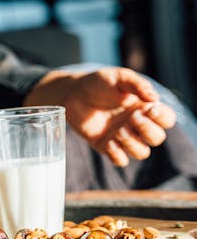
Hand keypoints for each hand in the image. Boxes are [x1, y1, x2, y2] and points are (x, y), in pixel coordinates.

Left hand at [25, 67, 175, 166]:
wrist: (73, 93)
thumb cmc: (98, 82)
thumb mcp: (119, 77)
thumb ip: (137, 85)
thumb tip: (155, 98)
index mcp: (145, 108)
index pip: (167, 119)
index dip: (162, 118)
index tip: (149, 109)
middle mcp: (137, 125)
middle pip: (157, 138)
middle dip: (147, 130)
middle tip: (131, 118)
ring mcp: (123, 137)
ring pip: (142, 153)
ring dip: (132, 144)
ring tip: (118, 130)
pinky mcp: (107, 146)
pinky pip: (120, 160)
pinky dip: (118, 155)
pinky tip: (108, 142)